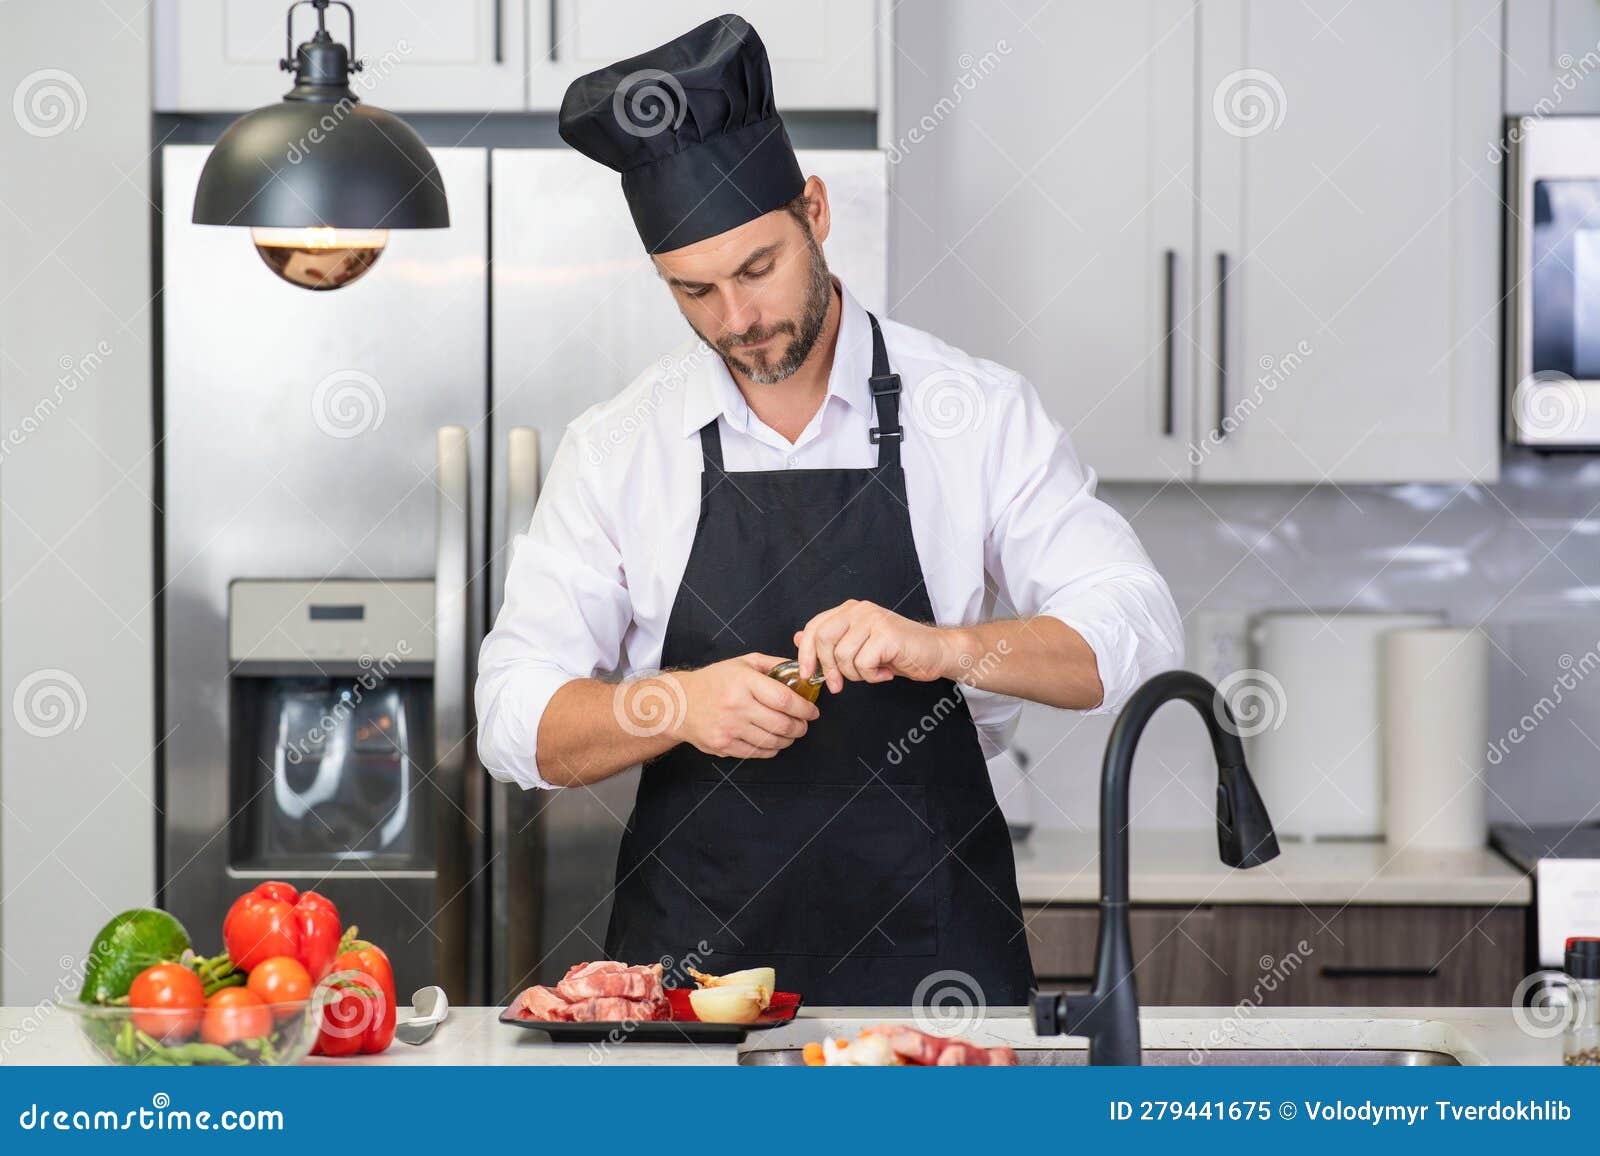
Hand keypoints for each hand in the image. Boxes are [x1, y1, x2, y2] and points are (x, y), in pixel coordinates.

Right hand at [672, 653, 819, 758]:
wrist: (680, 704)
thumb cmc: (714, 681)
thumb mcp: (742, 663)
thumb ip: (773, 665)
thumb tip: (801, 670)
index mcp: (743, 682)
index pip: (784, 699)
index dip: (804, 708)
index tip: (812, 711)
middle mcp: (736, 706)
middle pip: (781, 724)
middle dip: (800, 727)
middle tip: (803, 724)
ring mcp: (729, 728)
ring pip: (772, 741)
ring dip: (788, 739)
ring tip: (790, 733)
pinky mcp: (723, 746)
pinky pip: (757, 753)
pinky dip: (771, 749)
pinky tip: (773, 741)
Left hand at [794, 600, 956, 693]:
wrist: (936, 652)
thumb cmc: (899, 651)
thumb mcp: (860, 645)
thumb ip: (831, 640)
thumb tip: (798, 638)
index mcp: (849, 610)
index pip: (814, 627)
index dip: (806, 653)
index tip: (807, 675)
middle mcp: (859, 610)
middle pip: (823, 640)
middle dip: (827, 669)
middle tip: (838, 685)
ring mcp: (874, 620)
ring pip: (843, 656)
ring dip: (857, 675)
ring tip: (874, 671)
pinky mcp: (886, 635)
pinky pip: (863, 664)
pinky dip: (872, 676)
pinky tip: (886, 672)